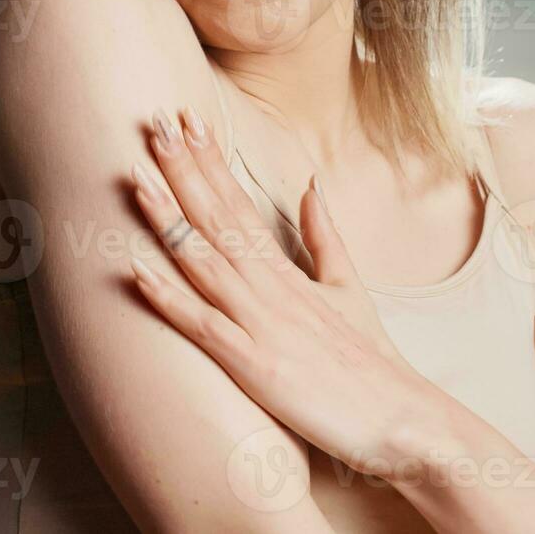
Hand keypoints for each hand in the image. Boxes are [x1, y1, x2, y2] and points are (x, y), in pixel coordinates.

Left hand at [124, 105, 439, 478]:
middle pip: (217, 218)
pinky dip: (168, 299)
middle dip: (184, 170)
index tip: (187, 120)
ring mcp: (260, 324)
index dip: (210, 161)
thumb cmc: (369, 359)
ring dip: (167, 220)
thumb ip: (324, 235)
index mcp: (286, 269)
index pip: (240, 202)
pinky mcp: (254, 364)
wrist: (398, 416)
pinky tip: (136, 272)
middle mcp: (269, 287)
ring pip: (204, 261)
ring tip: (137, 177)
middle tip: (156, 123)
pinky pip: (203, 326)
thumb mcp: (348, 286)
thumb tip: (312, 184)